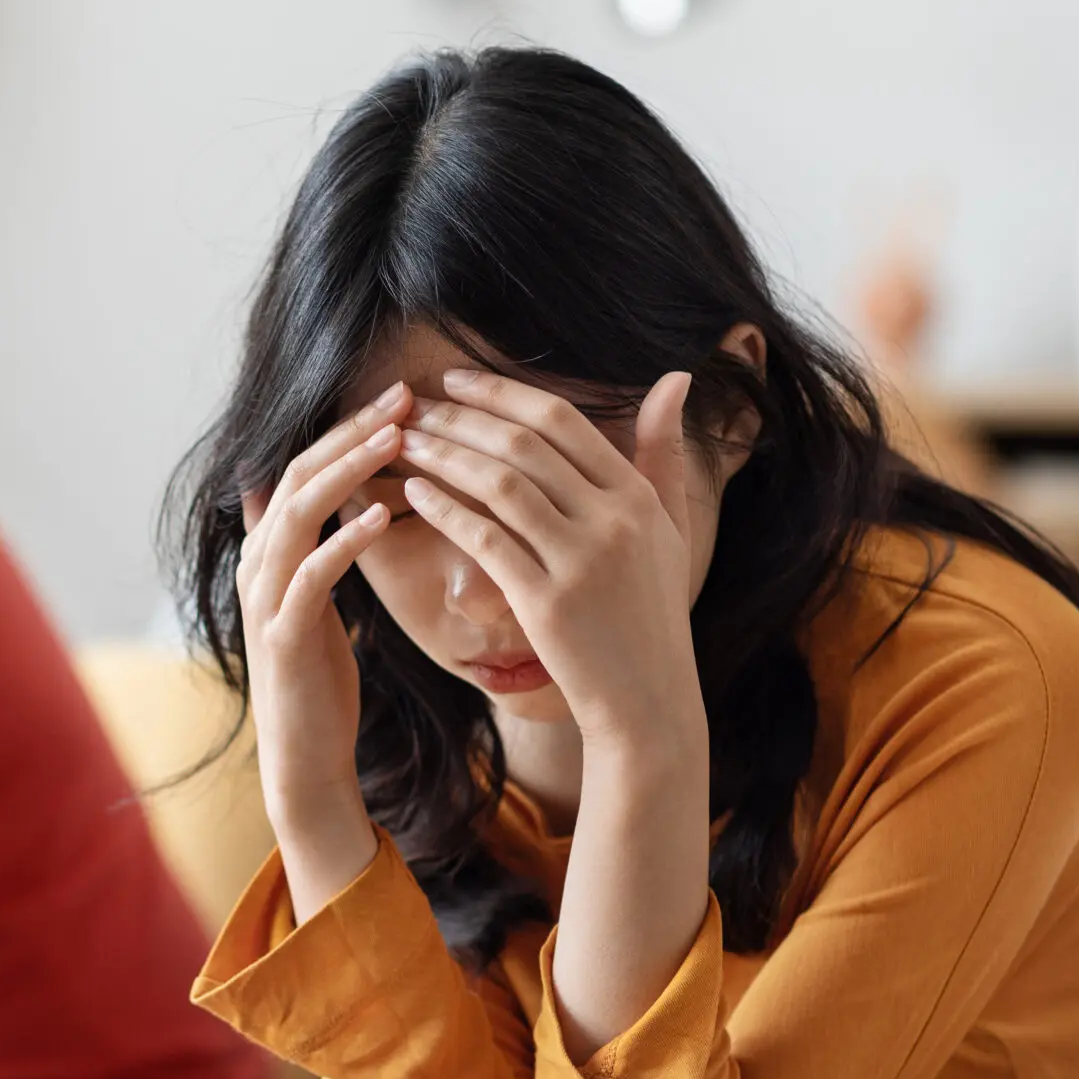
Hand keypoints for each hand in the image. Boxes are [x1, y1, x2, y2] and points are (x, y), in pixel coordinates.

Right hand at [237, 381, 410, 916]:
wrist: (305, 757)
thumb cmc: (322, 680)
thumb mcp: (320, 601)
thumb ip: (324, 548)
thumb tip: (354, 494)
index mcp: (269, 552)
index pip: (304, 467)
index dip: (348, 428)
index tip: (403, 396)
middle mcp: (257, 566)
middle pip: (296, 475)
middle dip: (350, 432)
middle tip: (404, 396)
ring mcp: (264, 599)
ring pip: (296, 513)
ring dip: (347, 471)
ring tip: (396, 439)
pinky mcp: (282, 637)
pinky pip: (309, 575)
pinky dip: (341, 540)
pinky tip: (378, 516)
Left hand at [397, 369, 707, 754]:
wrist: (647, 701)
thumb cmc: (651, 614)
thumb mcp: (672, 529)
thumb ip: (664, 455)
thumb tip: (674, 378)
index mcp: (637, 496)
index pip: (562, 419)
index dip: (502, 393)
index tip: (454, 380)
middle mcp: (612, 520)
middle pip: (523, 444)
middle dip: (459, 417)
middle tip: (411, 405)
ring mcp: (580, 561)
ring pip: (499, 484)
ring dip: (443, 455)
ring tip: (403, 441)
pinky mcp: (546, 602)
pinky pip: (484, 539)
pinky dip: (444, 509)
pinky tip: (413, 492)